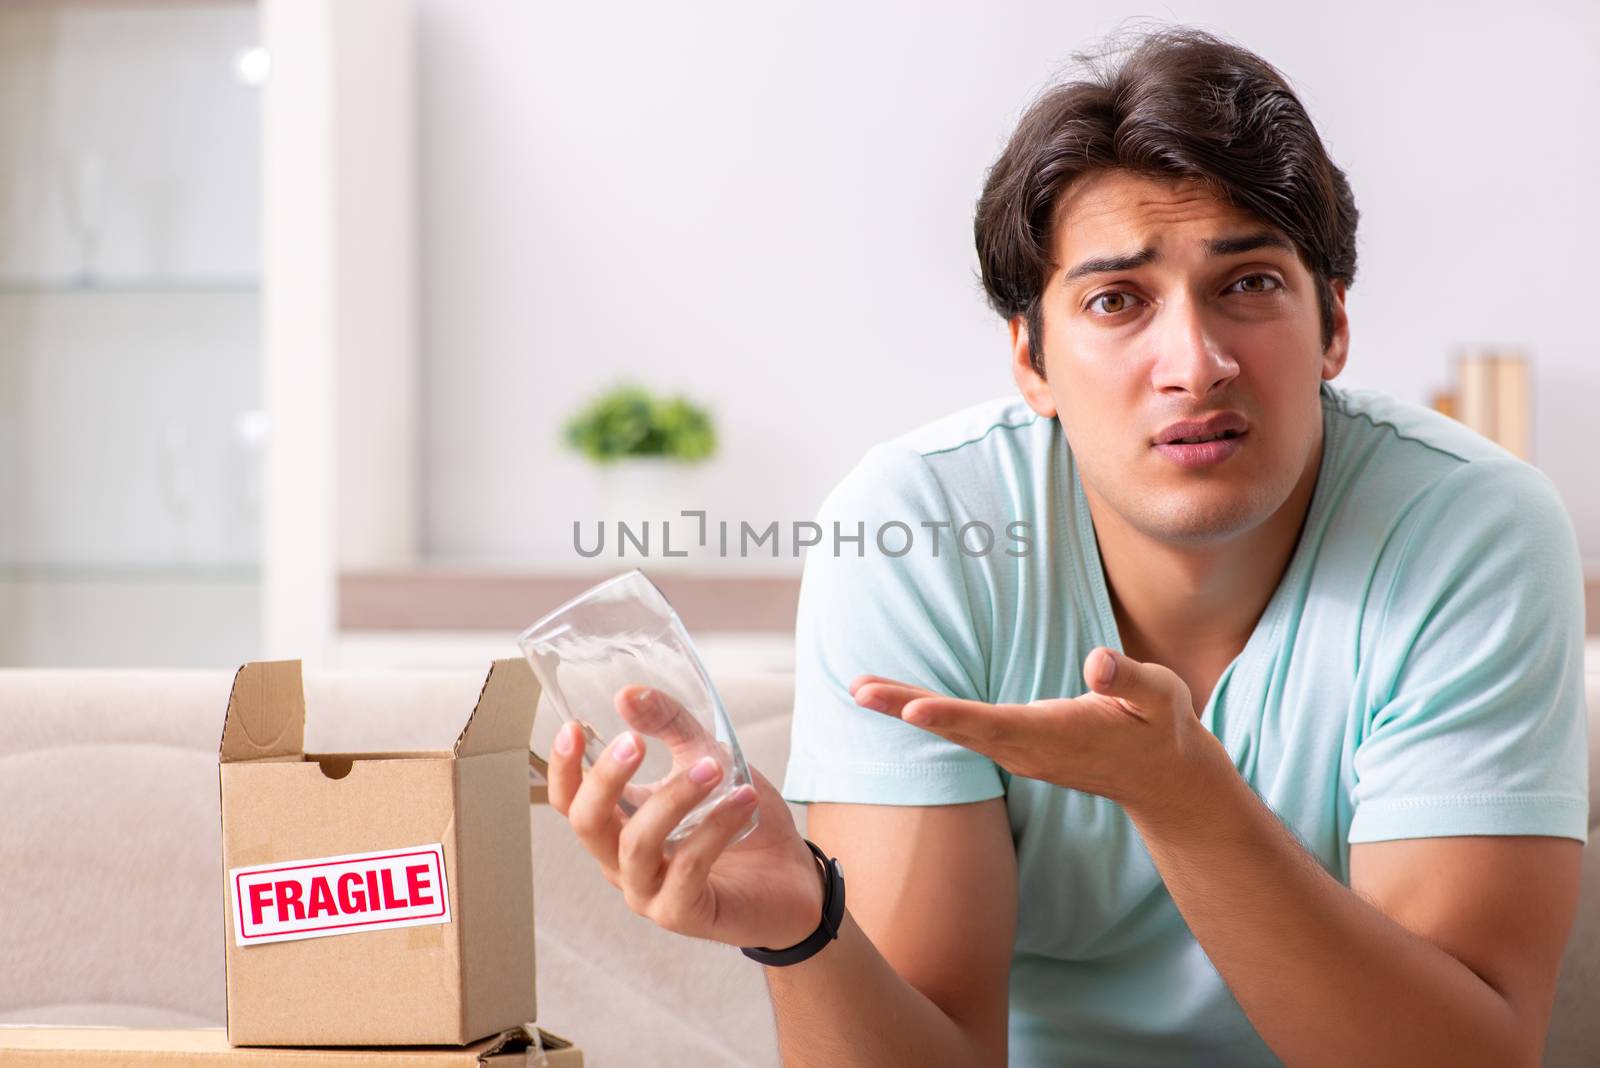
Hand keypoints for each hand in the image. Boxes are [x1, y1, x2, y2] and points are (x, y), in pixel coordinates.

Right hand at [547, 685, 824, 949]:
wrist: (794, 877)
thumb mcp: (708, 757)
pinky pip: (687, 869)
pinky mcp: (684, 914)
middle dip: (605, 779)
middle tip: (633, 741)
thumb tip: (627, 694)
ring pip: (636, 845)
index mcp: (620, 825)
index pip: (570, 801)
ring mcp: (649, 892)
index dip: (563, 767)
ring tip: (714, 766)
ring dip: (674, 798)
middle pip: (586, 823)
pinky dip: (715, 828)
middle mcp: (622, 862)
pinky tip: (744, 800)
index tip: (573, 726)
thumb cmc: (742, 820)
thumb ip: (671, 725)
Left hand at [851, 647, 1218, 816]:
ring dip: (906, 710)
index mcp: (1056, 734)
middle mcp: (1027, 750)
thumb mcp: (1160, 696)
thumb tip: (1098, 662)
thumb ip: (1128, 679)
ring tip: (861, 690)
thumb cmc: (1161, 727)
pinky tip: (900, 701)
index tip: (911, 708)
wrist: (1163, 779)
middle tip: (858, 690)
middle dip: (905, 708)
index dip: (951, 716)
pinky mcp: (1017, 748)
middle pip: (958, 728)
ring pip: (955, 731)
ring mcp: (1019, 753)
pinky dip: (928, 714)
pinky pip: (964, 732)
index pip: (994, 724)